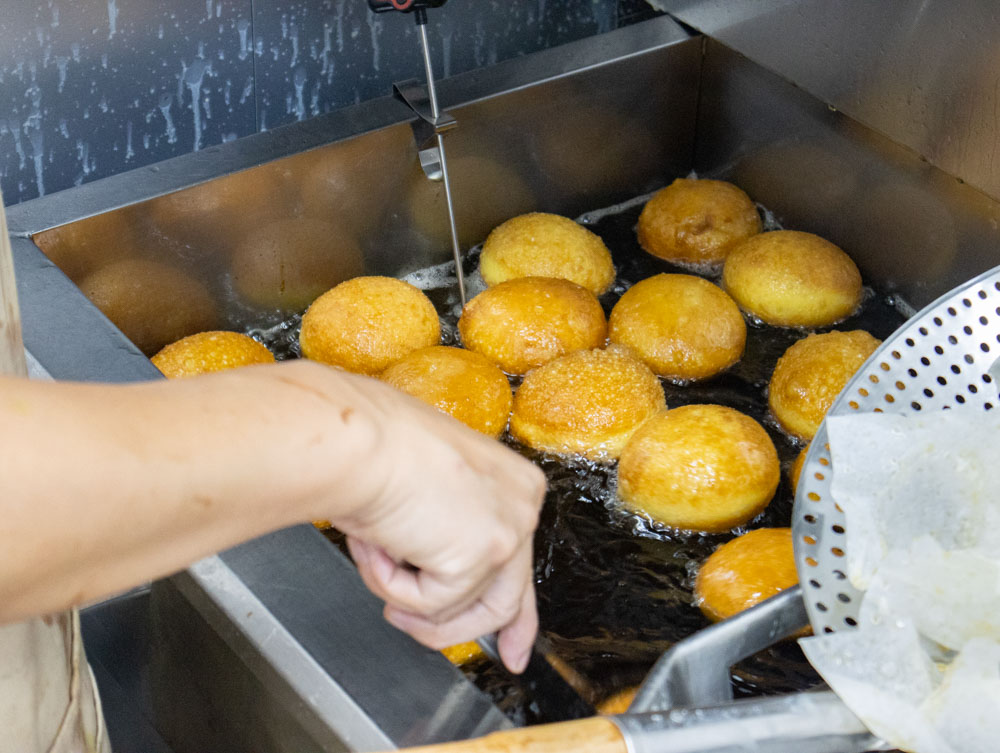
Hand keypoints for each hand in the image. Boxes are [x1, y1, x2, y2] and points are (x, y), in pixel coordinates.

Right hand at [330, 375, 545, 672]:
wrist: (357, 439)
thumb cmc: (374, 446)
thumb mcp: (425, 490)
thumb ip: (446, 530)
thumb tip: (437, 573)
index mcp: (512, 483)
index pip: (522, 561)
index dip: (516, 616)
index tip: (512, 650)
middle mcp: (522, 505)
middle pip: (507, 596)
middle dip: (467, 631)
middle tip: (423, 635)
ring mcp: (507, 531)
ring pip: (464, 609)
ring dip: (408, 600)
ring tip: (375, 569)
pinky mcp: (481, 556)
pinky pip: (430, 604)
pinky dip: (389, 583)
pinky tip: (376, 545)